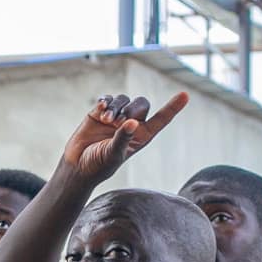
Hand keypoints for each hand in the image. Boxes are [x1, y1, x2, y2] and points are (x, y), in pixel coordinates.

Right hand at [61, 92, 187, 185]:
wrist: (76, 166)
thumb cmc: (98, 166)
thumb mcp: (112, 155)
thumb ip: (123, 139)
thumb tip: (133, 122)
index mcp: (141, 136)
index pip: (161, 119)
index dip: (173, 107)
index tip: (185, 95)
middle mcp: (131, 125)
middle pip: (141, 104)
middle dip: (130, 109)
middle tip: (117, 122)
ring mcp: (115, 118)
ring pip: (123, 100)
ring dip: (116, 107)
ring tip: (106, 120)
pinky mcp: (99, 113)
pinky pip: (107, 100)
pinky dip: (105, 102)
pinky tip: (100, 110)